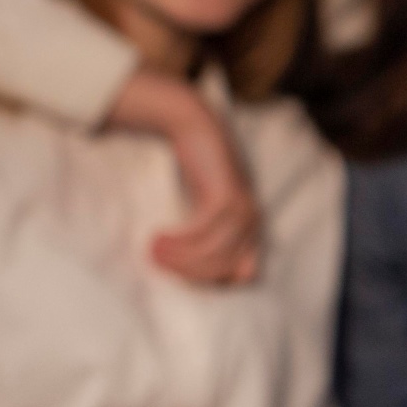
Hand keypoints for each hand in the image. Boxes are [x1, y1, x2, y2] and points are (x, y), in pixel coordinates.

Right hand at [106, 70, 261, 283]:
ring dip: (180, 259)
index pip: (244, 275)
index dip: (213, 281)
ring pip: (214, 254)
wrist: (195, 126)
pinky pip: (204, 233)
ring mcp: (243, 209)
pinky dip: (180, 242)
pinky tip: (159, 238)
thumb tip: (188, 272)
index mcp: (252, 227)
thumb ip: (207, 236)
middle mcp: (253, 220)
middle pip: (226, 269)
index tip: (183, 274)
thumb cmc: (198, 170)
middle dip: (190, 273)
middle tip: (158, 264)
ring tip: (154, 250)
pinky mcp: (226, 196)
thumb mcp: (207, 209)